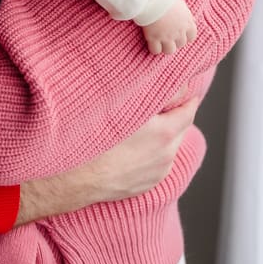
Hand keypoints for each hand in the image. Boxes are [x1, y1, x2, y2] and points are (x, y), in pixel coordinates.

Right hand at [15, 96, 198, 224]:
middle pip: (181, 126)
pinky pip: (156, 161)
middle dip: (172, 111)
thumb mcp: (121, 103)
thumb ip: (152, 90)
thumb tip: (172, 78)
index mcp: (164, 133)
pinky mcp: (148, 184)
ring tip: (138, 121)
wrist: (74, 178)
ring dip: (160, 132)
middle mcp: (167, 155)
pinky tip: (130, 143)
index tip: (176, 83)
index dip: (184, 92)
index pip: (189, 106)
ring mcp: (158, 172)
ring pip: (168, 144)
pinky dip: (150, 150)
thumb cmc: (91, 135)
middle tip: (155, 98)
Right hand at [143, 0, 196, 54]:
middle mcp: (179, 32)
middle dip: (175, 41)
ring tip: (159, 41)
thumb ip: (187, 14)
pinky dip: (153, 48)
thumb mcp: (182, 4)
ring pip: (169, 50)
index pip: (191, 37)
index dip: (185, 36)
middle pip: (180, 44)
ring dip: (165, 47)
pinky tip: (151, 42)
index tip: (180, 34)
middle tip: (168, 35)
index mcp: (187, 23)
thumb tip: (192, 20)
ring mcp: (166, 37)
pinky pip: (155, 50)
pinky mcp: (154, 38)